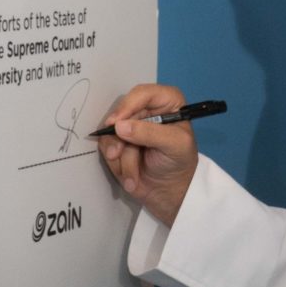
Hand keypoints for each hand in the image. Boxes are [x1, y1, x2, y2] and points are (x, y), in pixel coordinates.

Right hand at [95, 82, 198, 226]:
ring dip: (121, 157)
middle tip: (117, 153)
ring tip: (133, 175)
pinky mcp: (118, 142)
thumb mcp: (174, 145)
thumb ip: (150, 133)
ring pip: (111, 133)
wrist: (168, 193)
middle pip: (121, 113)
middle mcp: (146, 110)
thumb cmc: (179, 163)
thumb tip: (119, 126)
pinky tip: (131, 177)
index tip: (116, 123)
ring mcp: (130, 127)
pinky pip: (106, 147)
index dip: (128, 105)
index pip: (143, 93)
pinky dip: (117, 165)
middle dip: (121, 139)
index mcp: (167, 103)